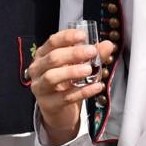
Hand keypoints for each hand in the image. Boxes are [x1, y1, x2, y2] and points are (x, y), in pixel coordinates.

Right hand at [29, 28, 116, 145]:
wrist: (58, 110)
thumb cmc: (65, 82)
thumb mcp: (78, 65)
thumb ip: (92, 55)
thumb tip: (108, 45)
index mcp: (43, 55)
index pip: (52, 42)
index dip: (67, 37)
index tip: (82, 36)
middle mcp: (38, 69)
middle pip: (53, 58)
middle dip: (73, 54)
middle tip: (91, 51)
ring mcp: (40, 87)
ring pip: (52, 77)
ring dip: (72, 72)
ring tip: (89, 69)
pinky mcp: (49, 104)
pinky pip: (65, 97)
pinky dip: (82, 92)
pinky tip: (96, 87)